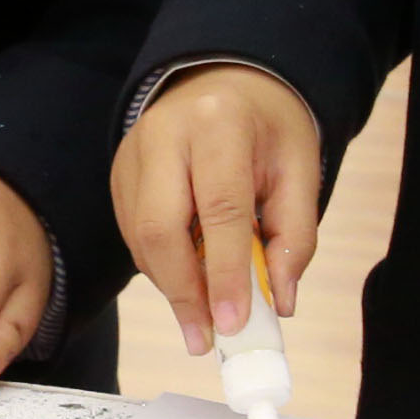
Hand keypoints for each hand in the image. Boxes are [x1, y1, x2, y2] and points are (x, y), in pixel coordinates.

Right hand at [112, 65, 322, 352]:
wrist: (225, 79)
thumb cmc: (268, 128)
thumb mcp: (300, 170)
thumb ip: (294, 236)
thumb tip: (279, 302)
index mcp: (219, 124)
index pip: (220, 209)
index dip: (224, 272)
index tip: (233, 324)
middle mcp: (165, 134)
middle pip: (161, 227)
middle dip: (183, 291)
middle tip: (205, 338)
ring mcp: (132, 152)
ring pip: (141, 236)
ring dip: (171, 286)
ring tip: (201, 319)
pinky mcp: (118, 172)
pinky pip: (133, 233)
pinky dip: (160, 266)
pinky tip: (186, 281)